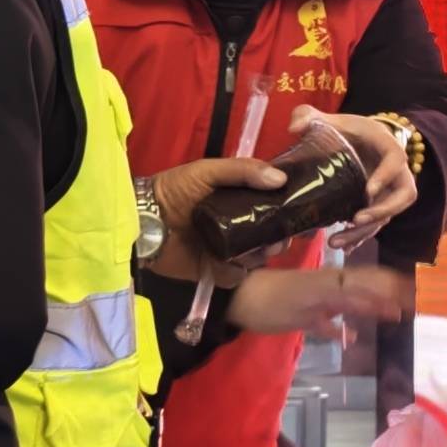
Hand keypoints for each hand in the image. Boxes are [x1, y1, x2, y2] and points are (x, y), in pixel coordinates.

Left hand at [147, 154, 287, 278]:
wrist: (144, 220)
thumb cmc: (174, 189)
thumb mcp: (208, 171)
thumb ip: (243, 170)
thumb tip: (281, 178)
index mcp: (239, 200)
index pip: (273, 205)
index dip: (290, 209)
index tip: (302, 212)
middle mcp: (239, 225)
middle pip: (272, 234)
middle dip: (281, 236)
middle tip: (280, 236)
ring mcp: (228, 249)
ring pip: (259, 256)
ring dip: (264, 254)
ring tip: (259, 249)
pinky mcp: (215, 270)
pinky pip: (237, 275)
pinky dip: (240, 271)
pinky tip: (236, 262)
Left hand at [226, 262, 411, 339]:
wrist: (236, 301)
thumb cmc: (271, 298)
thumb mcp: (308, 294)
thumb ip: (341, 292)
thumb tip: (376, 291)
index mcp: (333, 281)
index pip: (369, 281)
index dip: (389, 286)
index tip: (411, 291)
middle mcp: (328, 289)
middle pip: (364, 291)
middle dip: (386, 297)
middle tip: (410, 304)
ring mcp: (316, 302)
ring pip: (350, 305)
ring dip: (370, 310)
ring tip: (391, 316)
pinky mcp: (303, 317)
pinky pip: (328, 322)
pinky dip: (341, 328)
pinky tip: (351, 338)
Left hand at [291, 106, 419, 238]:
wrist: (359, 142)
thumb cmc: (348, 130)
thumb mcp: (330, 120)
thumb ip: (309, 116)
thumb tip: (293, 129)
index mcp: (387, 146)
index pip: (396, 161)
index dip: (385, 177)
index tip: (367, 191)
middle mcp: (396, 172)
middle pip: (402, 196)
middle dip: (381, 211)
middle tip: (355, 221)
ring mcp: (389, 192)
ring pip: (388, 216)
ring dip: (365, 231)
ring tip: (336, 242)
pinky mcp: (379, 206)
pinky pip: (376, 225)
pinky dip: (361, 238)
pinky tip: (343, 249)